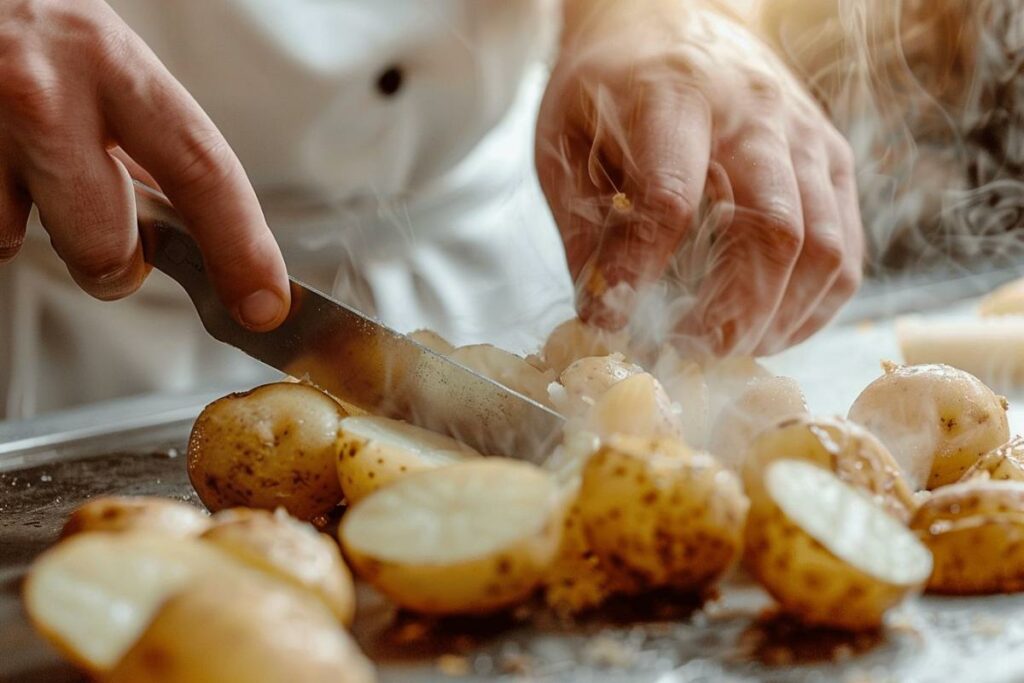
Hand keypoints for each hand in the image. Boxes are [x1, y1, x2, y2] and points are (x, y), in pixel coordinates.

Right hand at [0, 0, 288, 329]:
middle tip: (111, 237)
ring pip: (31, 245)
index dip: (241, 247)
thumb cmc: (33, 32)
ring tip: (35, 173)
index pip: (202, 171)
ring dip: (44, 230)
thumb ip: (149, 139)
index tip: (262, 300)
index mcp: (112, 62)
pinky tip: (2, 170)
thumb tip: (201, 229)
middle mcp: (44, 94)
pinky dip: (0, 215)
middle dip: (117, 264)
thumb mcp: (105, 60)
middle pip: (109, 245)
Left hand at [536, 0, 862, 355]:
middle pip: (773, 233)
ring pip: (824, 247)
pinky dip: (814, 304)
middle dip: (731, 315)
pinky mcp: (833, 158)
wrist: (671, 16)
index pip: (670, 198)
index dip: (641, 272)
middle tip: (688, 355)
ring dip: (778, 319)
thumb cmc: (609, 85)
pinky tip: (769, 328)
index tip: (610, 322)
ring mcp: (805, 136)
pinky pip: (846, 247)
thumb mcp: (565, 142)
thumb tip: (603, 317)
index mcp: (673, 97)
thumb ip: (583, 228)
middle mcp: (754, 114)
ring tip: (728, 349)